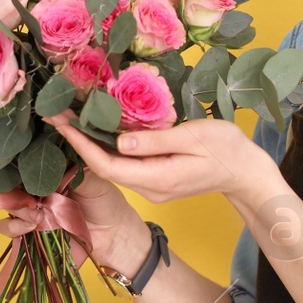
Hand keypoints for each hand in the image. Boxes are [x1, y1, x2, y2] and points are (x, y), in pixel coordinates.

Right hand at [0, 164, 147, 273]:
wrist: (113, 237)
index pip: (24, 161)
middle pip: (10, 182)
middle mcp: (36, 188)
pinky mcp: (30, 232)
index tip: (18, 161)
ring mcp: (31, 209)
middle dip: (14, 187)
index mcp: (49, 171)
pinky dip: (14, 227)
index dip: (17, 160)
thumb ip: (75, 169)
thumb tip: (60, 154)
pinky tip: (31, 226)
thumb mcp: (95, 180)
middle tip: (31, 195)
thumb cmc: (107, 203)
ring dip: (16, 208)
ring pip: (7, 204)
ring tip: (35, 214)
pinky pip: (9, 228)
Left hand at [40, 108, 276, 205]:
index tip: (61, 122)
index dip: (80, 144)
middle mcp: (148, 188)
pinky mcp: (156, 179)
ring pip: (112, 166)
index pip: (106, 164)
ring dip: (90, 143)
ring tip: (70, 117)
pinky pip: (124, 164)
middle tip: (56, 114)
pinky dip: (107, 146)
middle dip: (78, 141)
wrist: (246, 172)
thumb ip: (155, 141)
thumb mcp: (192, 137)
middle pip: (103, 166)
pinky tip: (98, 128)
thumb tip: (119, 140)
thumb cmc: (225, 149)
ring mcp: (151, 186)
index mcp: (156, 178)